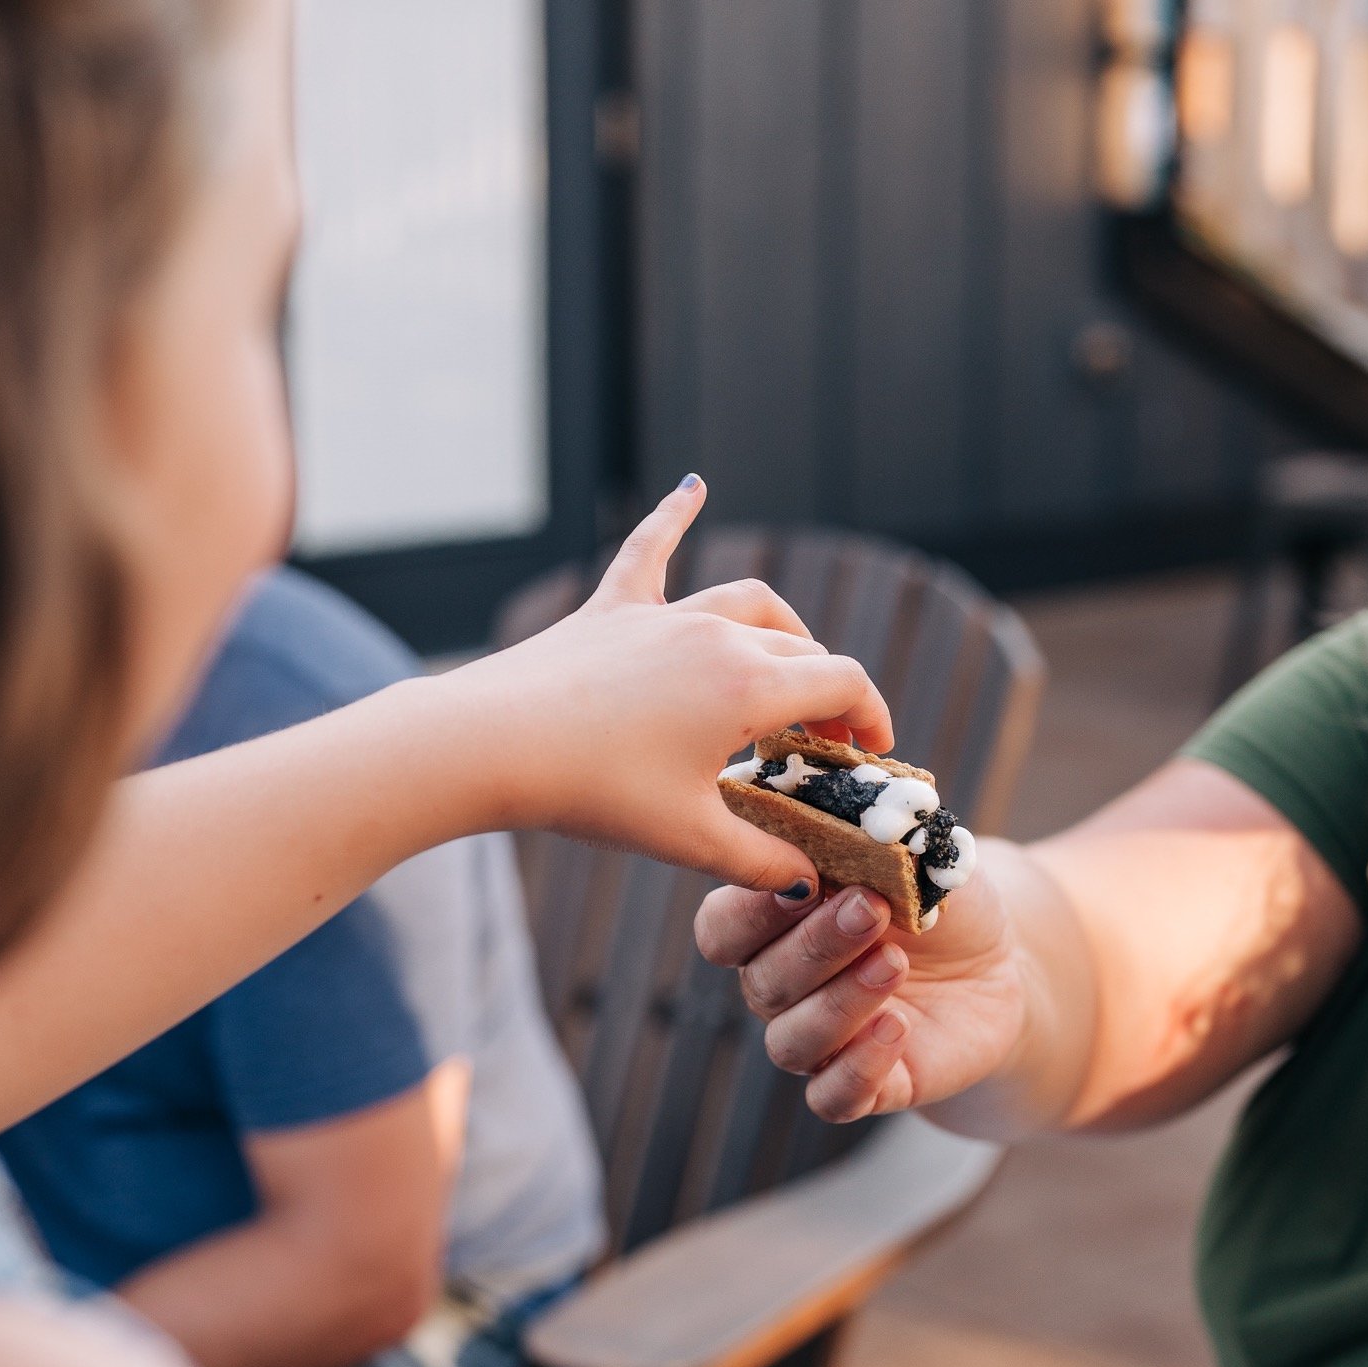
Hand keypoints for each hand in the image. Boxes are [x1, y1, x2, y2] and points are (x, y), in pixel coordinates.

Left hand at [431, 480, 892, 891]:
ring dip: (783, 630)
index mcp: (748, 688)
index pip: (842, 684)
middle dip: (827, 693)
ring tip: (790, 661)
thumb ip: (759, 861)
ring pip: (749, 602)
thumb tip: (803, 881)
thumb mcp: (689, 840)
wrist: (494, 746)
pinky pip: (650, 548)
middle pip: (801, 650)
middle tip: (823, 741)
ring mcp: (662, 616)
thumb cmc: (594, 793)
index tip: (873, 751)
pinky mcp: (611, 609)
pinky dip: (675, 514)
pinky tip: (694, 486)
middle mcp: (716, 636)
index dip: (871, 716)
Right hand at [694, 857, 1035, 1121]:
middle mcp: (781, 988)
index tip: (806, 879)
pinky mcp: (865, 1086)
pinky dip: (858, 1068)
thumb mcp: (915, 856)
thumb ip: (876, 836)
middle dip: (816, 944)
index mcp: (772, 925)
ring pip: (791, 1041)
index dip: (752, 910)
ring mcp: (818, 1042)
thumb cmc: (936, 898)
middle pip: (762, 982)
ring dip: (840, 1002)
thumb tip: (855, 808)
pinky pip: (832, 1097)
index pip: (723, 928)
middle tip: (871, 909)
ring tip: (895, 963)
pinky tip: (897, 1027)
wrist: (997, 963)